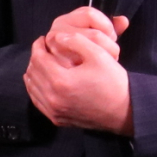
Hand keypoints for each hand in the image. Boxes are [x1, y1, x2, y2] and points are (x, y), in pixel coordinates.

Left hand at [25, 9, 132, 132]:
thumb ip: (76, 41)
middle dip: (35, 57)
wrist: (124, 111)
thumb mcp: (99, 54)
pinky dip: (36, 89)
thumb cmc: (113, 82)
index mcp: (61, 81)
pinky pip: (38, 102)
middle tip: (43, 48)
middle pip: (33, 73)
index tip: (43, 39)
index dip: (38, 46)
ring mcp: (54, 111)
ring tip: (42, 62)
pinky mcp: (57, 119)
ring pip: (32, 88)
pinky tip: (43, 81)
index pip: (38, 59)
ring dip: (34, 73)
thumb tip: (57, 37)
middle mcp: (53, 99)